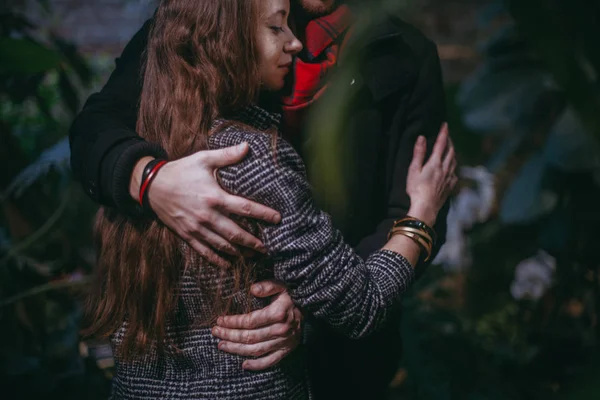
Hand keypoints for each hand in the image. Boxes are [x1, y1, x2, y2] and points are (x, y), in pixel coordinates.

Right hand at [131, 143, 280, 267]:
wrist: (152, 186)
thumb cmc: (181, 171)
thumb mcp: (203, 159)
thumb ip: (227, 156)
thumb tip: (248, 146)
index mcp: (215, 197)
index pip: (245, 208)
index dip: (263, 214)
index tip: (278, 219)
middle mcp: (207, 216)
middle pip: (236, 233)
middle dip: (254, 242)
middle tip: (267, 248)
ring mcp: (197, 228)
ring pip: (222, 245)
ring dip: (239, 252)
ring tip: (253, 255)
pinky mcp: (187, 235)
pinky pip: (204, 251)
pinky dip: (217, 259)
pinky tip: (228, 264)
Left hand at [211, 280, 302, 370]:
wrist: (309, 310)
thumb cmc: (291, 297)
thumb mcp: (281, 286)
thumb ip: (267, 286)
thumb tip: (252, 289)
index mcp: (277, 314)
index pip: (249, 321)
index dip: (233, 321)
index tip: (220, 320)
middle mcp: (280, 330)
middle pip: (249, 336)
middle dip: (229, 335)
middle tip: (215, 332)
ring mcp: (283, 343)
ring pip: (255, 350)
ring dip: (236, 349)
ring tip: (221, 345)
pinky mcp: (286, 351)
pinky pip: (270, 362)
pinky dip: (256, 365)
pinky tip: (243, 365)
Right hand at [406, 123, 457, 226]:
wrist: (426, 208)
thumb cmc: (416, 189)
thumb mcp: (413, 170)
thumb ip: (419, 153)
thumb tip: (422, 138)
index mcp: (435, 163)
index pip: (441, 144)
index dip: (443, 133)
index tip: (445, 125)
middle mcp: (445, 168)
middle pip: (451, 151)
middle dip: (449, 142)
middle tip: (447, 136)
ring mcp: (449, 178)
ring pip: (454, 161)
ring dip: (453, 153)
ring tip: (450, 149)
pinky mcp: (450, 187)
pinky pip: (455, 173)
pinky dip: (454, 167)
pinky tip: (452, 169)